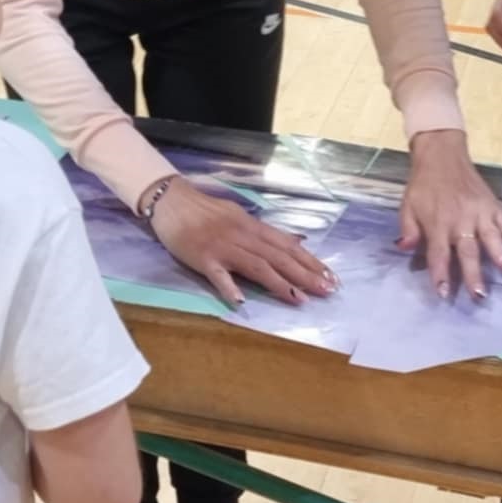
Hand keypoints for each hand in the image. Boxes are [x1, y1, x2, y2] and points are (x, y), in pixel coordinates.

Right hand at [150, 177, 336, 307]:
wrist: (171, 201)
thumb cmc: (205, 210)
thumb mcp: (239, 216)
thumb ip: (263, 232)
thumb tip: (293, 240)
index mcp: (252, 227)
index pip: (287, 246)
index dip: (310, 261)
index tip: (330, 276)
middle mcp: (243, 236)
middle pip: (278, 257)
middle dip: (305, 275)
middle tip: (327, 291)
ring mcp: (224, 248)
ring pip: (257, 266)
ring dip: (280, 284)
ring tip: (300, 300)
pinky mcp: (203, 258)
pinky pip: (218, 275)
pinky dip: (230, 287)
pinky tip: (242, 302)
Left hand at [399, 130, 501, 299]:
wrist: (442, 156)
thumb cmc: (423, 186)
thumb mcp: (407, 206)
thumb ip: (407, 229)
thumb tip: (404, 249)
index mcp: (437, 224)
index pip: (438, 253)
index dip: (440, 274)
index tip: (444, 293)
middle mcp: (460, 221)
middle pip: (467, 251)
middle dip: (473, 273)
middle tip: (479, 294)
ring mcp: (479, 213)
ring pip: (490, 237)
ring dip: (498, 253)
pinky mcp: (492, 205)